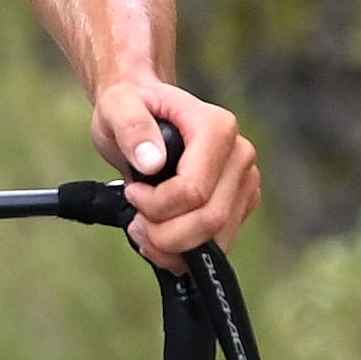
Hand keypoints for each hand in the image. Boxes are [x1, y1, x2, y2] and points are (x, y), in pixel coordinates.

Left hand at [94, 73, 259, 264]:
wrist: (145, 112)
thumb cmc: (133, 106)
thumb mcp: (117, 105)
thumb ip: (131, 126)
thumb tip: (152, 161)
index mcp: (217, 128)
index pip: (194, 190)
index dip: (157, 205)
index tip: (133, 193)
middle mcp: (240, 155)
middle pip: (210, 219)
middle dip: (164, 233)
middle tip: (135, 222)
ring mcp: (244, 182)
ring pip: (217, 238)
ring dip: (173, 248)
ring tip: (143, 231)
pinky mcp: (240, 205)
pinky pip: (218, 244)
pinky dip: (185, 254)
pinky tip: (159, 240)